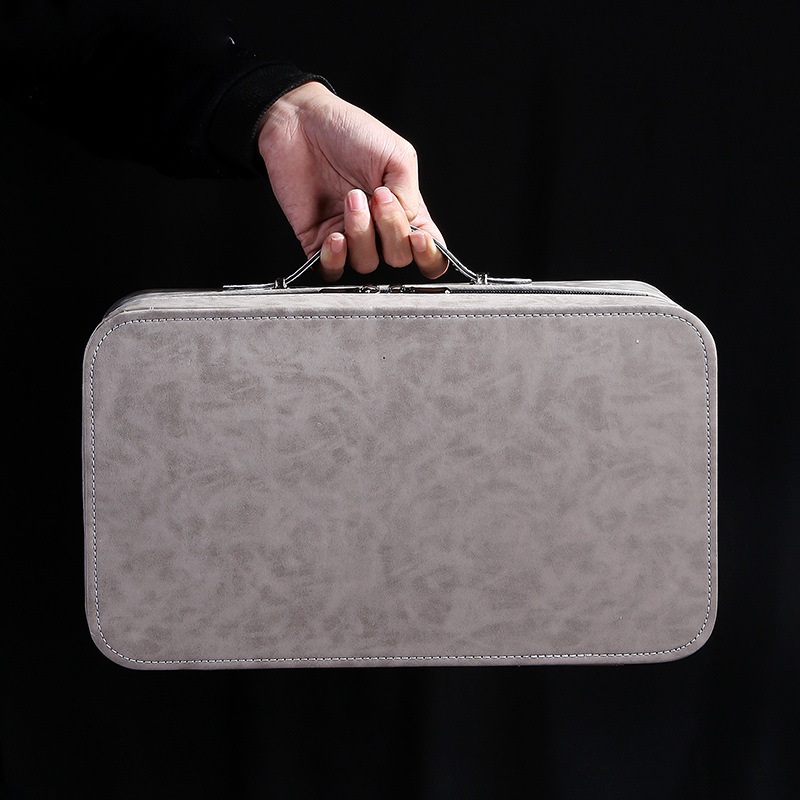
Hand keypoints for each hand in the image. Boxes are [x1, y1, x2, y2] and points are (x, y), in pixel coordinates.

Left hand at [256, 81, 446, 280]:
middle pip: (398, 259)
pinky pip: (331, 270)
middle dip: (390, 232)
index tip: (419, 239)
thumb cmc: (349, 131)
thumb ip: (410, 197)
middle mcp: (379, 229)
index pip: (430, 253)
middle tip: (377, 197)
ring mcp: (350, 236)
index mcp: (405, 210)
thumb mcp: (397, 156)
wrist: (300, 123)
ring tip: (350, 199)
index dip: (430, 256)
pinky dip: (336, 257)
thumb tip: (407, 227)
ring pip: (366, 263)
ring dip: (361, 233)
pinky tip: (336, 235)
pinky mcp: (319, 241)